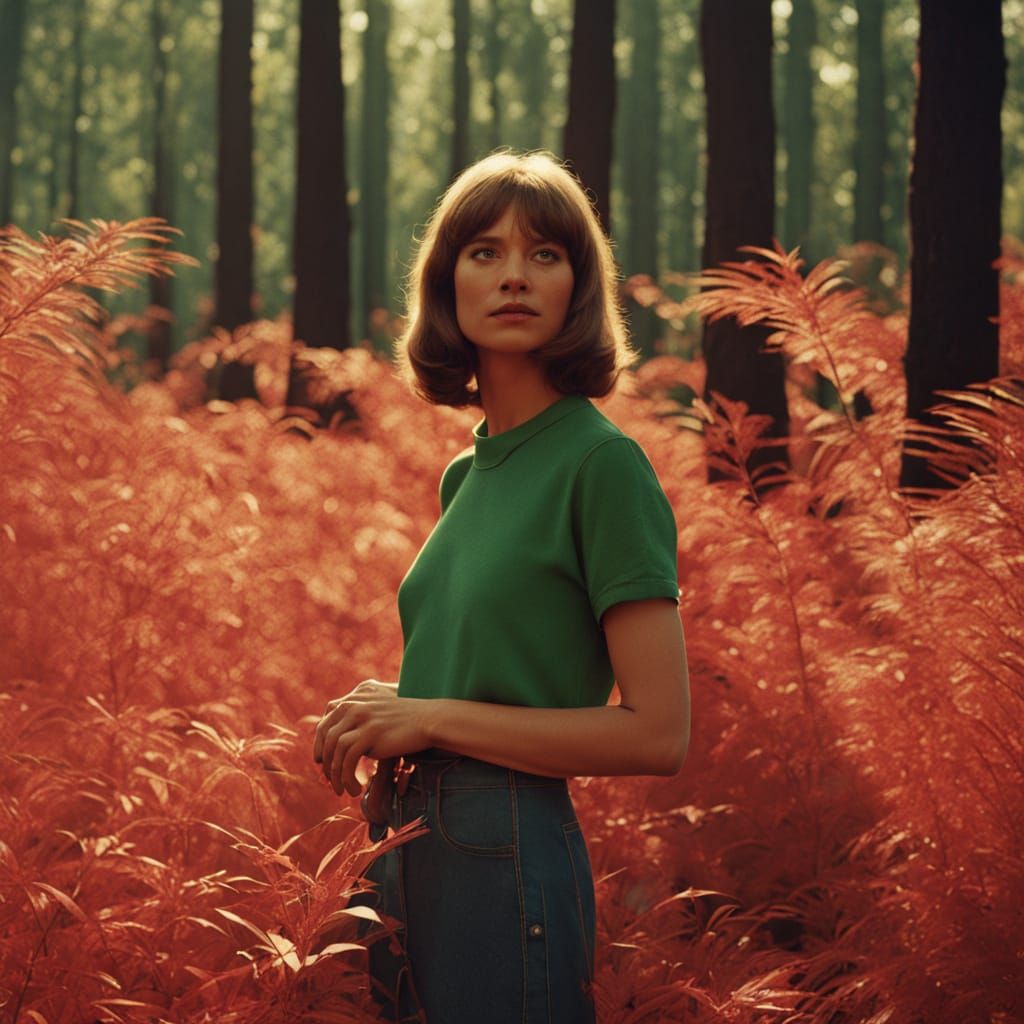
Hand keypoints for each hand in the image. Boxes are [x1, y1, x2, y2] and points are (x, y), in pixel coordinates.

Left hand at [312, 679, 432, 796]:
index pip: (327, 719)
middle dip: (325, 761)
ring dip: (335, 775)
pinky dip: (347, 778)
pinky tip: (356, 790)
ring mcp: (361, 716)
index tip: (322, 760)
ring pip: (334, 750)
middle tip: (329, 780)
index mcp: (357, 695)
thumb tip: (345, 737)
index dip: (320, 742)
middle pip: (325, 735)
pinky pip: (347, 760)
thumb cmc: (410, 719)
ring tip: (342, 791)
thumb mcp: (382, 709)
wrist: (431, 720)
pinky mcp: (369, 733)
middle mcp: (355, 702)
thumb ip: (364, 714)